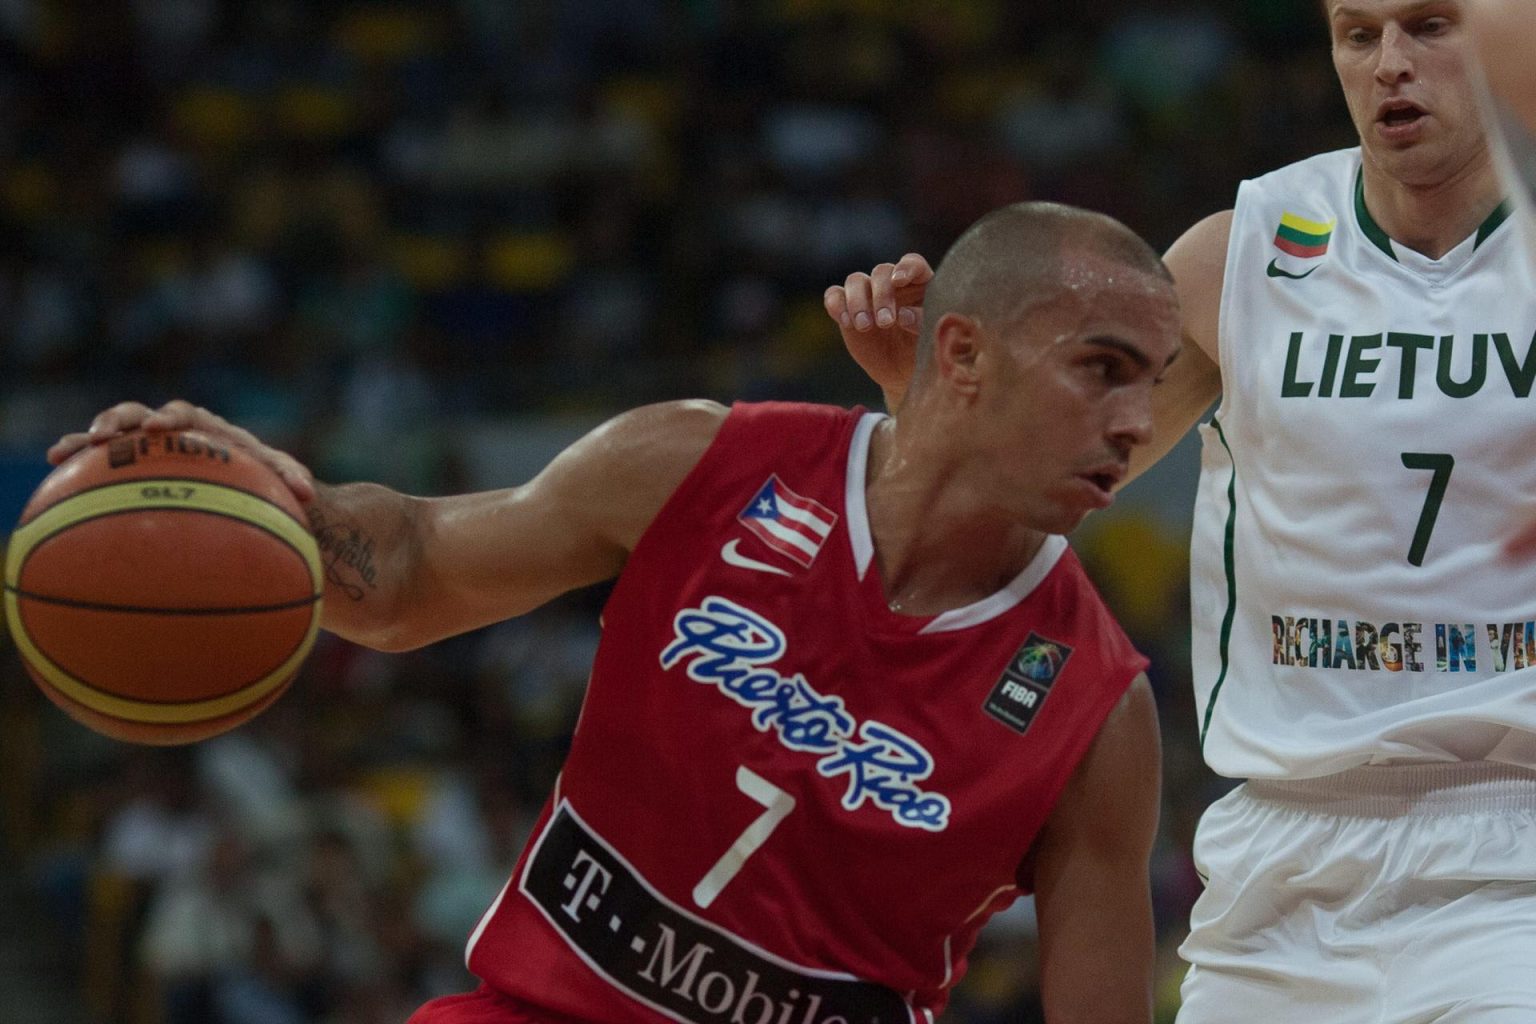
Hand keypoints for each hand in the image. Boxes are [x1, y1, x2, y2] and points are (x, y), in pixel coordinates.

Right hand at [48, 400, 316, 502]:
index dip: (171, 419)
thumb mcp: (280, 477)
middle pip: (138, 415)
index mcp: (204, 427)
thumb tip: (310, 495)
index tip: (160, 428)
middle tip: (105, 435)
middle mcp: (171, 431)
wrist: (248, 484)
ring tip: (63, 452)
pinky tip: (53, 479)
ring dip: (87, 440)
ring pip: (112, 436)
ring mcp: (146, 448)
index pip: (185, 415)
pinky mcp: (131, 467)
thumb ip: (292, 479)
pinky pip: (100, 465)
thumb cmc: (265, 479)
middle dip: (120, 421)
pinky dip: (78, 466)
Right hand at [823, 253, 931, 408]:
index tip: (899, 281)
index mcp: (919, 284)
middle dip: (882, 295)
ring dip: (857, 300)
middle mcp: (892, 284)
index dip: (905, 268)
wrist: (902, 372)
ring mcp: (868, 295)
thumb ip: (921, 323)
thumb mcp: (930, 339)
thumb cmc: (923, 350)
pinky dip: (836, 304)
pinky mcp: (847, 309)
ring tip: (864, 326)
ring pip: (856, 280)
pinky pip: (834, 295)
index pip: (913, 264)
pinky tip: (846, 322)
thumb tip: (903, 315)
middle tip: (886, 322)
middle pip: (881, 272)